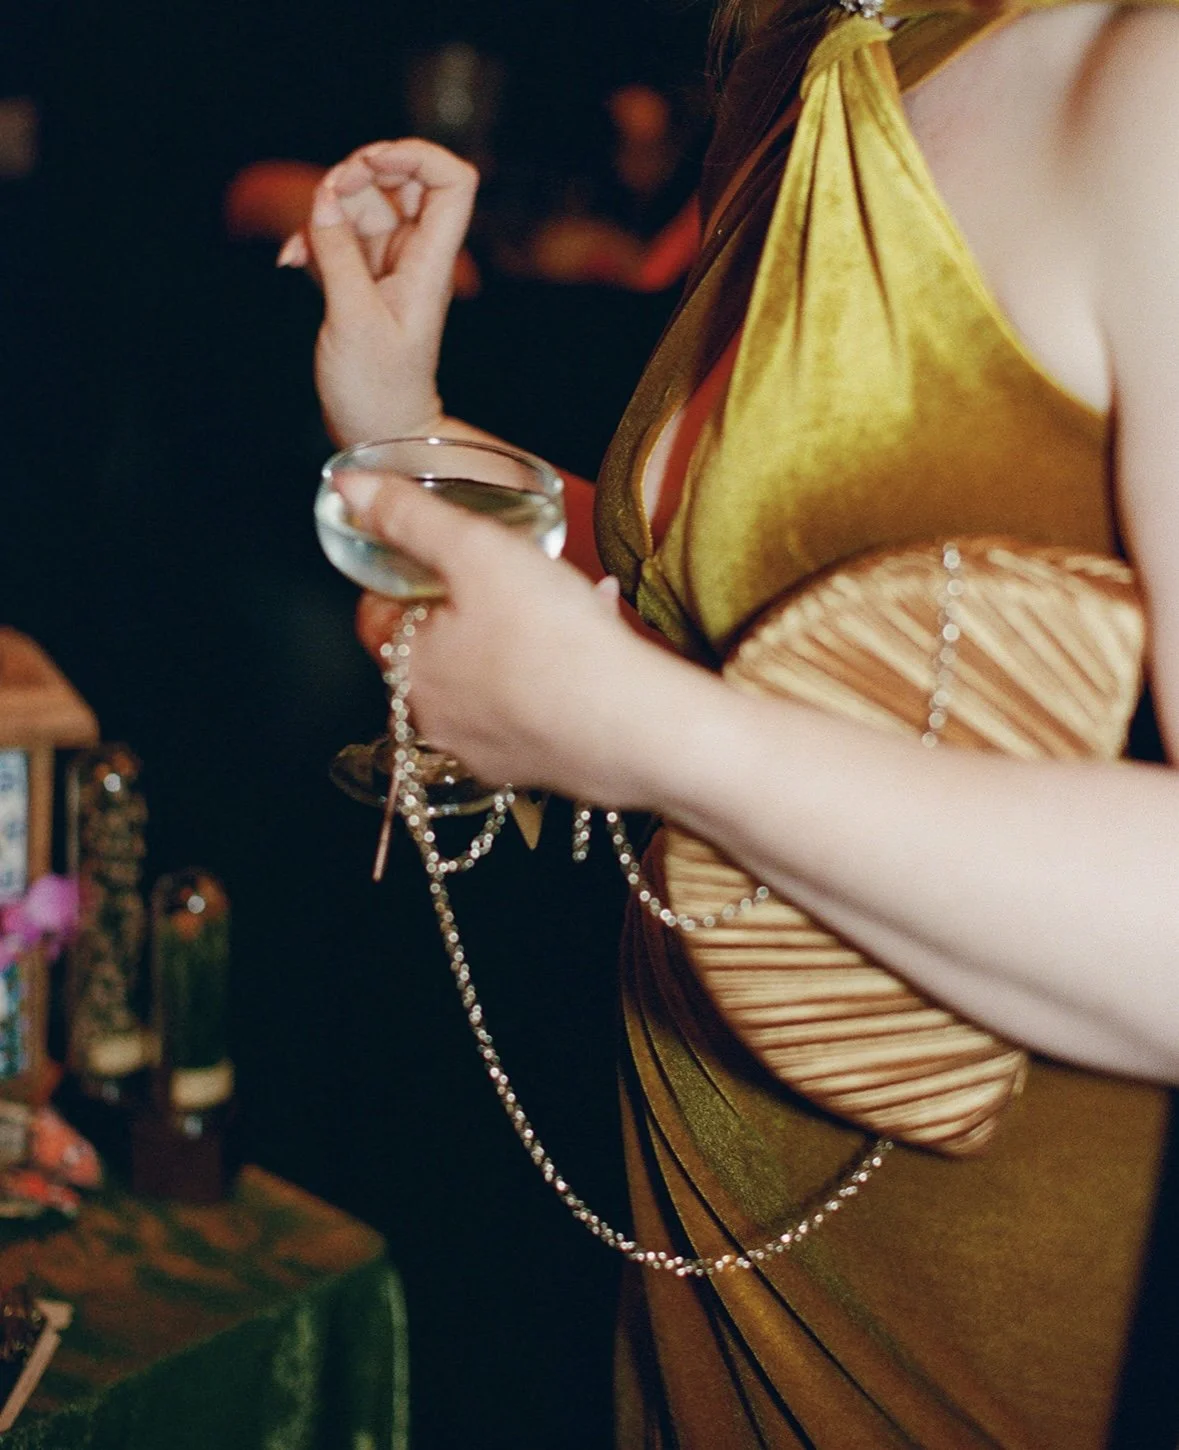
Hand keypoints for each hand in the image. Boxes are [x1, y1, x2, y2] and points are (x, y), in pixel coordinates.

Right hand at [278, 140, 478, 445]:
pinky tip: (293, 260)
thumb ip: (339, 254)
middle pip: (401, 181)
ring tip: (303, 243)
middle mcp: (414, 257)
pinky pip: (341, 236)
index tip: (373, 162)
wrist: (378, 430)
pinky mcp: (362, 278)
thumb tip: (326, 199)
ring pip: (364, 205)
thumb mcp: (353, 319)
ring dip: (328, 209)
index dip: (418, 156)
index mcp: (430, 263)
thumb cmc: (378, 389)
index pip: (452, 183)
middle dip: (360, 174)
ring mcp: (389, 265)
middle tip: (327, 197)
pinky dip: (316, 238)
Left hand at [338, 473, 656, 801]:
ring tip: (567, 600)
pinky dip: (552, 672)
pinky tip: (593, 639)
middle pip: (436, 649)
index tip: (434, 559)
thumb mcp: (474, 548)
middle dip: (470, 606)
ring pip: (489, 677)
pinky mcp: (536, 767)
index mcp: (408, 670)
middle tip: (508, 576)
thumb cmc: (552, 642)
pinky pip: (532, 707)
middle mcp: (437, 720)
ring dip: (519, 635)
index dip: (402, 578)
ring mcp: (487, 751)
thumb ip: (407, 515)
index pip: (375, 618)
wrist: (632, 727)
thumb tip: (349, 487)